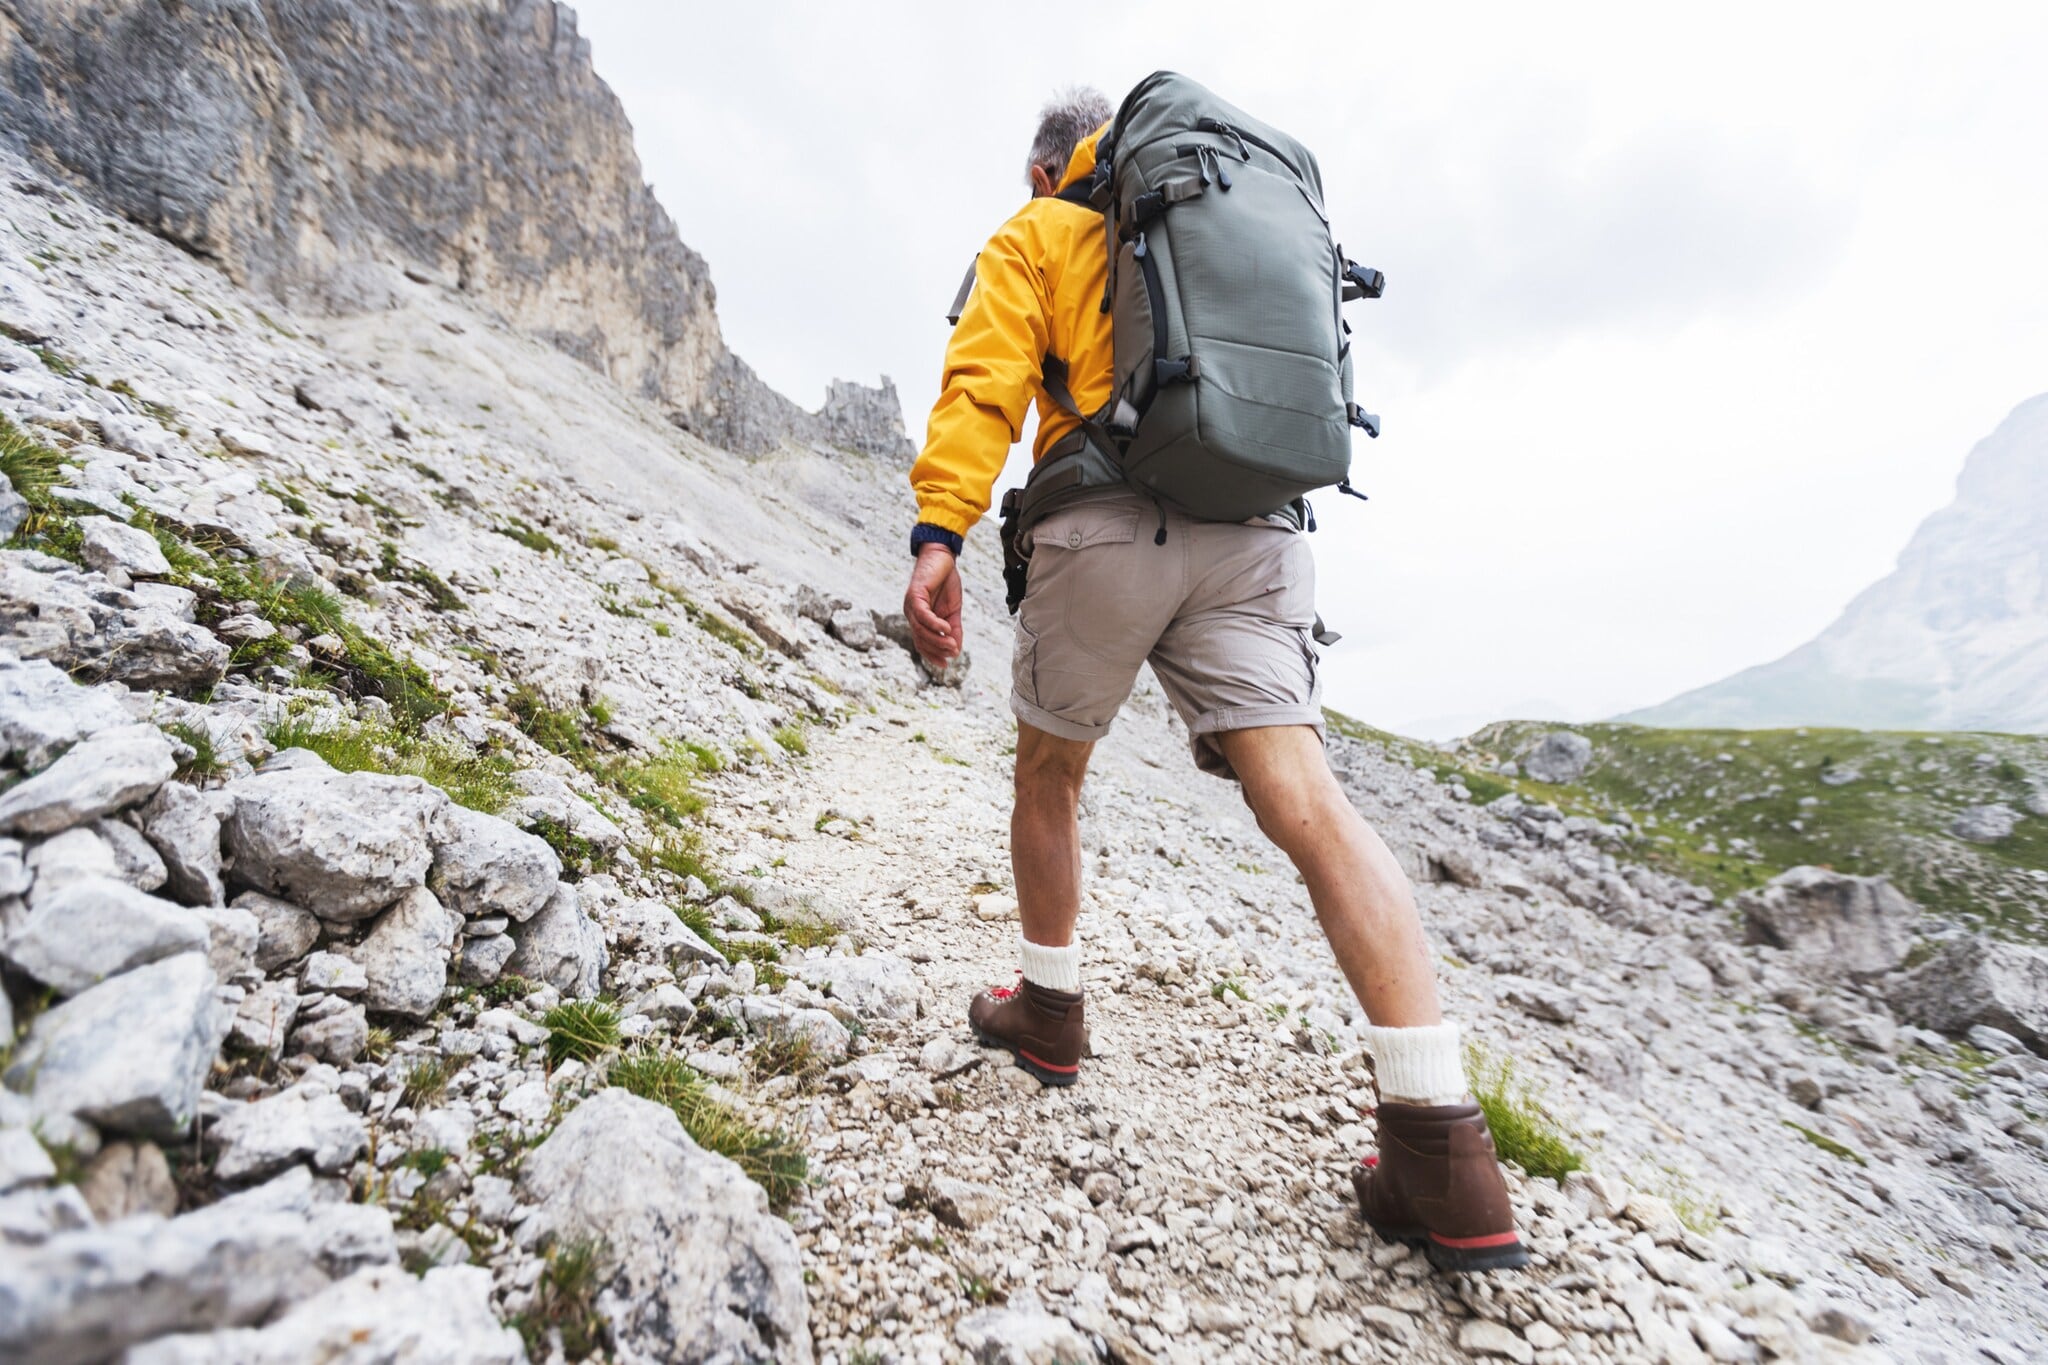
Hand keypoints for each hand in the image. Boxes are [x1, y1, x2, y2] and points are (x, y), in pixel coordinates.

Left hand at [904, 544, 962, 667]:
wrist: (942, 557)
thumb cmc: (946, 582)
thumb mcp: (953, 611)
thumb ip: (954, 630)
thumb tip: (956, 650)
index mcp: (919, 619)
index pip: (922, 643)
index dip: (932, 655)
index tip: (945, 665)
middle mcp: (911, 614)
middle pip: (920, 639)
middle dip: (937, 649)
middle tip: (953, 653)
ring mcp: (911, 605)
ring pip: (920, 630)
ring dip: (937, 639)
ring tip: (952, 644)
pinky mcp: (914, 595)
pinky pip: (922, 614)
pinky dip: (934, 624)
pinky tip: (946, 628)